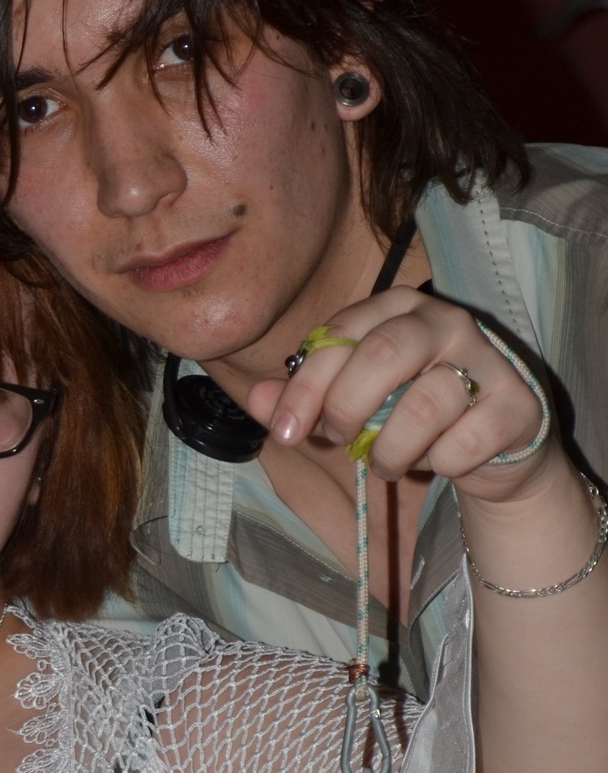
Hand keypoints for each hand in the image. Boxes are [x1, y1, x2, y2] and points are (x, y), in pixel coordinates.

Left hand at [248, 287, 545, 500]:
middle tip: (339, 442)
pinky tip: (440, 461)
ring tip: (390, 463)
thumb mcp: (351, 406)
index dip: (305, 387)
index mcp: (397, 308)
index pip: (340, 335)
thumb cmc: (408, 416)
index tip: (286, 432)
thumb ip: (304, 400)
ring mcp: (488, 359)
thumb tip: (256, 399)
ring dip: (393, 449)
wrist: (489, 448)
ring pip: (426, 403)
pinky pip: (463, 442)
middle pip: (384, 353)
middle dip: (348, 409)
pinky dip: (439, 464)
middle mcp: (445, 322)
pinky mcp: (516, 404)